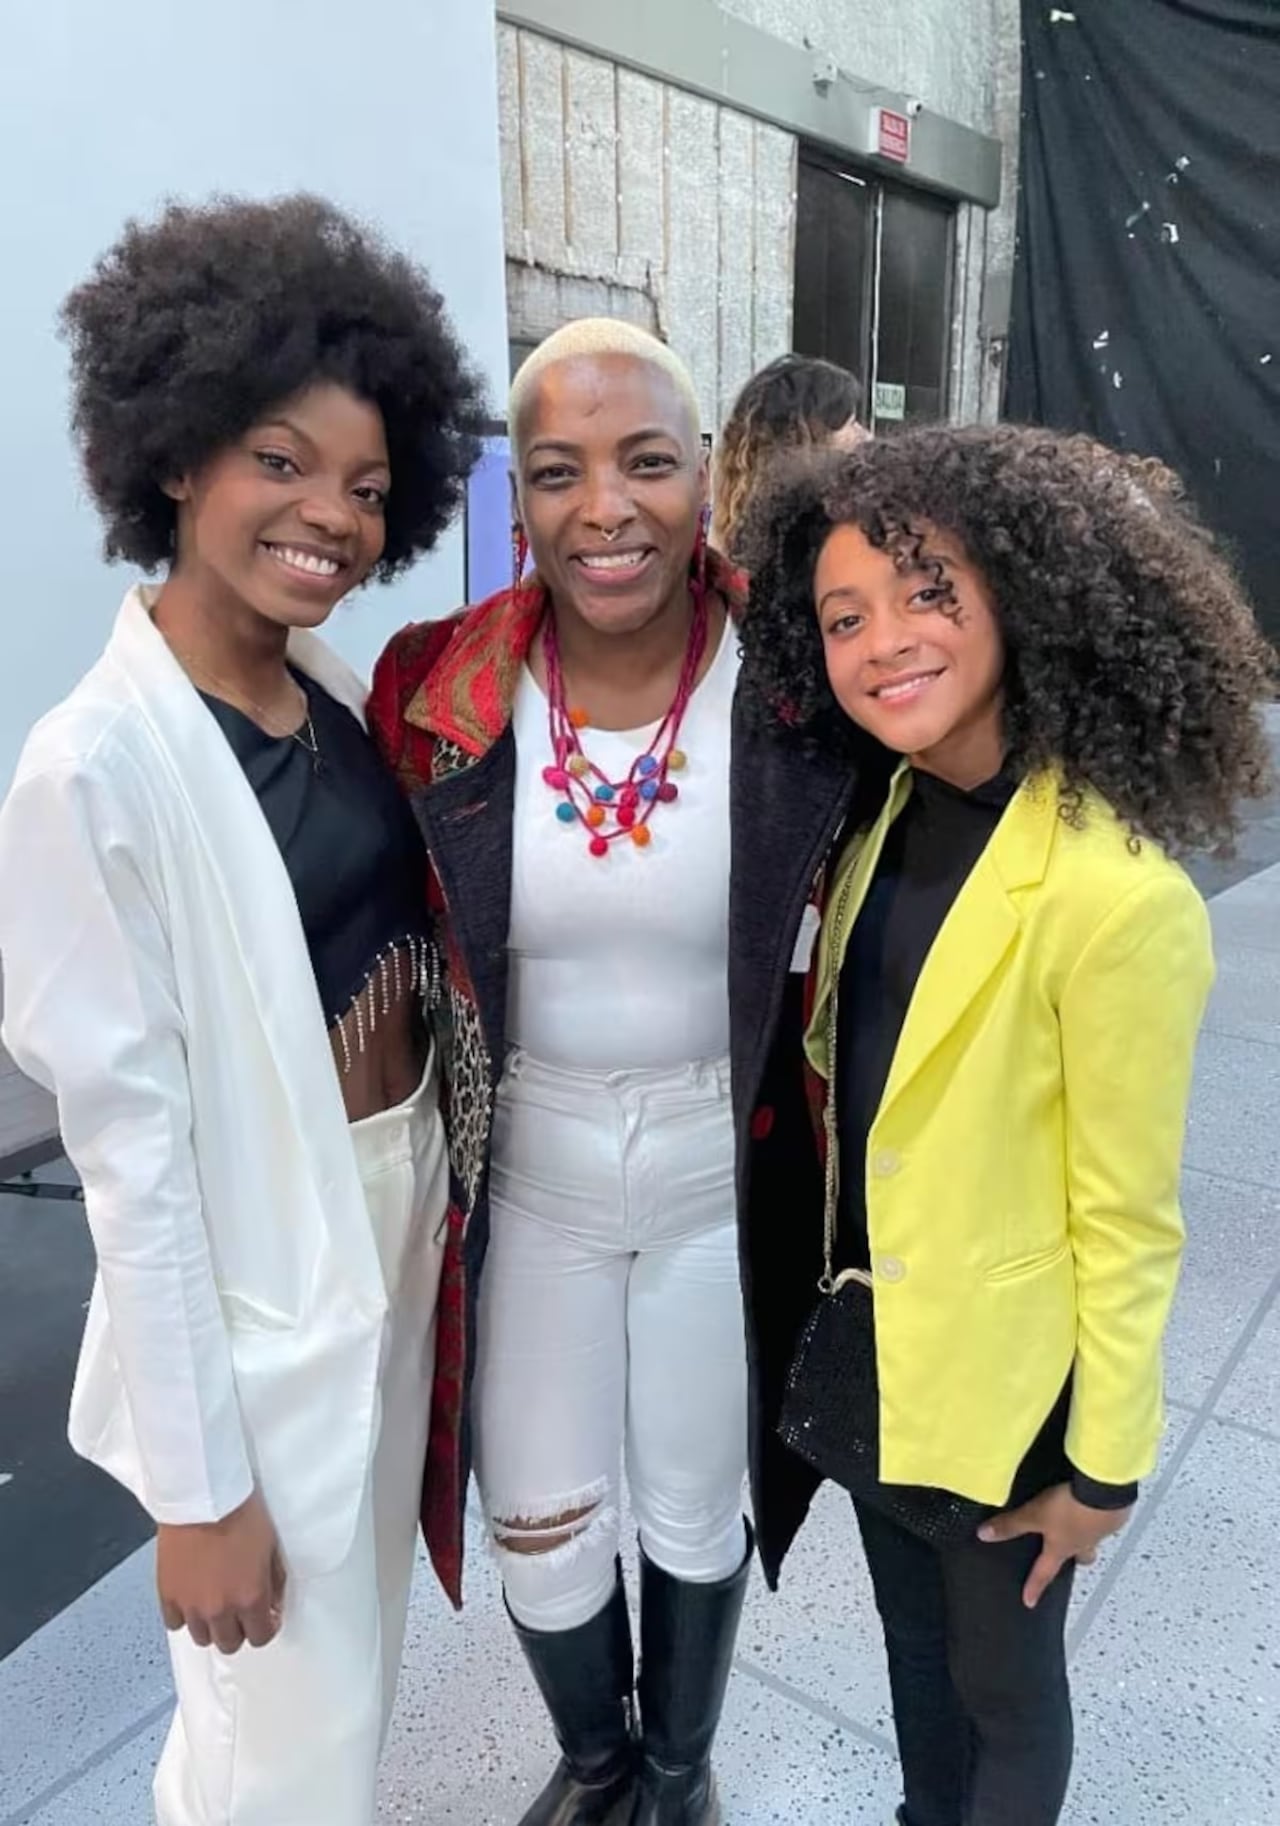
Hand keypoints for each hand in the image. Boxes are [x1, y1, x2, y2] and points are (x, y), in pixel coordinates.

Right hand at [156, 1488, 285, 1652]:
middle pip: (229, 1644)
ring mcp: (191, 1605)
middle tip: (241, 1611)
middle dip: (239, 1630)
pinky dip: (184, 1615)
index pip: (261, 1637)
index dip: (266, 1627)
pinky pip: (175, 1622)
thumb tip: (273, 1603)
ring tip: (216, 1602)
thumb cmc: (240, 1512)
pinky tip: (192, 1597)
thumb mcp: (271, 1546)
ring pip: (202, 1637)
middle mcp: (220, 1609)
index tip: (265, 1617)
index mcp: (250, 1598)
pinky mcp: (168, 1595)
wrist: (203, 1495)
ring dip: (211, 1625)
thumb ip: (273, 1582)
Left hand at [977, 1482, 1131, 1609]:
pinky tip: (1094, 1502)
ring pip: (1092, 1539)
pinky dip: (1099, 1514)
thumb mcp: (1034, 1515)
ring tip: (1080, 1524)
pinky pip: (1104, 1519)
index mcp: (1062, 1548)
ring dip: (1086, 1535)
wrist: (1106, 1493)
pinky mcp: (1112, 1512)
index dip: (1034, 1587)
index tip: (1029, 1601)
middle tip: (1065, 1556)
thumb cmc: (1072, 1508)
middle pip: (1078, 1557)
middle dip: (1072, 1558)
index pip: (1044, 1573)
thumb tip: (985, 1535)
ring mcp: (1100, 1529)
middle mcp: (1083, 1543)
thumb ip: (1011, 1525)